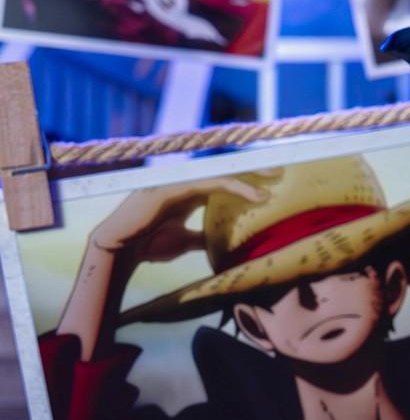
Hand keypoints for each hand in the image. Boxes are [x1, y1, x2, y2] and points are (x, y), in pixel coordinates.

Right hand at [91, 173, 273, 265]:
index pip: (222, 180)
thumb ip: (202, 237)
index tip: (270, 185)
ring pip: (219, 172)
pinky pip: (209, 182)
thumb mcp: (184, 241)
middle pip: (223, 170)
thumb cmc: (149, 245)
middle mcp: (185, 183)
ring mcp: (178, 182)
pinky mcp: (172, 186)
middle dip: (250, 169)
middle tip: (278, 172)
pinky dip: (234, 187)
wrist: (120, 250)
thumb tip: (222, 244)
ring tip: (271, 180)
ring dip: (247, 175)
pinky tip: (253, 195)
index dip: (244, 181)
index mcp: (188, 193)